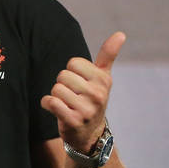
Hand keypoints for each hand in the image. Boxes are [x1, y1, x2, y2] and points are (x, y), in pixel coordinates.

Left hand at [41, 32, 124, 151]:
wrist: (90, 133)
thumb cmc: (93, 99)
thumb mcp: (102, 77)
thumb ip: (108, 55)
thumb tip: (121, 33)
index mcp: (104, 80)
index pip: (73, 63)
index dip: (71, 72)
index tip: (80, 83)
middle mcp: (98, 94)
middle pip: (62, 75)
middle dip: (62, 85)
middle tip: (72, 96)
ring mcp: (87, 108)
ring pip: (55, 89)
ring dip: (56, 96)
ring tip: (67, 104)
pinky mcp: (73, 120)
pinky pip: (50, 102)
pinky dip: (47, 104)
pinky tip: (57, 110)